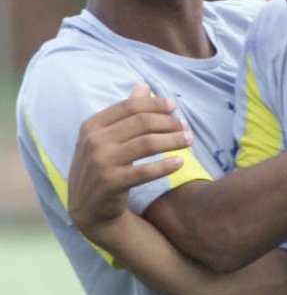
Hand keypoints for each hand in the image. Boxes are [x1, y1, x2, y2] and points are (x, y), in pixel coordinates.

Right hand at [68, 83, 187, 238]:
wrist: (89, 209)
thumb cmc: (103, 166)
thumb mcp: (107, 138)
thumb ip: (125, 112)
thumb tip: (143, 85)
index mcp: (91, 126)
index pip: (130, 107)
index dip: (156, 105)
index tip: (175, 107)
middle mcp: (93, 142)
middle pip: (142, 123)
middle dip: (169, 123)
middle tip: (186, 127)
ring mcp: (100, 162)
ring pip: (148, 144)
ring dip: (173, 140)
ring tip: (189, 141)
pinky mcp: (111, 183)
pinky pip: (145, 171)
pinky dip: (166, 165)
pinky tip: (179, 162)